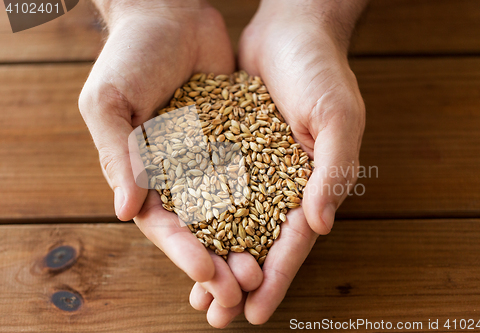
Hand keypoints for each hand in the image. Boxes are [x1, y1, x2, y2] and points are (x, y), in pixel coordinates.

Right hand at [79, 0, 263, 321]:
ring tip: (264, 269)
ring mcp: (209, 159)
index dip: (184, 252)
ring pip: (231, 210)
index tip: (208, 275)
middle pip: (201, 228)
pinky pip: (253, 174)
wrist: (169, 14)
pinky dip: (265, 201)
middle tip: (244, 288)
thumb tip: (126, 211)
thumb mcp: (109, 102)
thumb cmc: (129, 55)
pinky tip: (284, 223)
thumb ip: (118, 155)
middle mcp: (178, 174)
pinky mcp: (237, 140)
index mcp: (142, 174)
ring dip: (246, 242)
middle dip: (220, 259)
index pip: (164, 224)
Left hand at [189, 0, 366, 324]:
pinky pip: (211, 189)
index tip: (255, 312)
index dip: (276, 279)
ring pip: (232, 224)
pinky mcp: (229, 151)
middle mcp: (281, 184)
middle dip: (239, 281)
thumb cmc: (320, 71)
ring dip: (216, 258)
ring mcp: (253, 169)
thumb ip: (333, 171)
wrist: (290, 31)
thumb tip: (319, 225)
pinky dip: (199, 216)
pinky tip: (181, 237)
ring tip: (196, 293)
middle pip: (260, 243)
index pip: (294, 242)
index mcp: (312, 184)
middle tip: (217, 316)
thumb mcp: (338, 117)